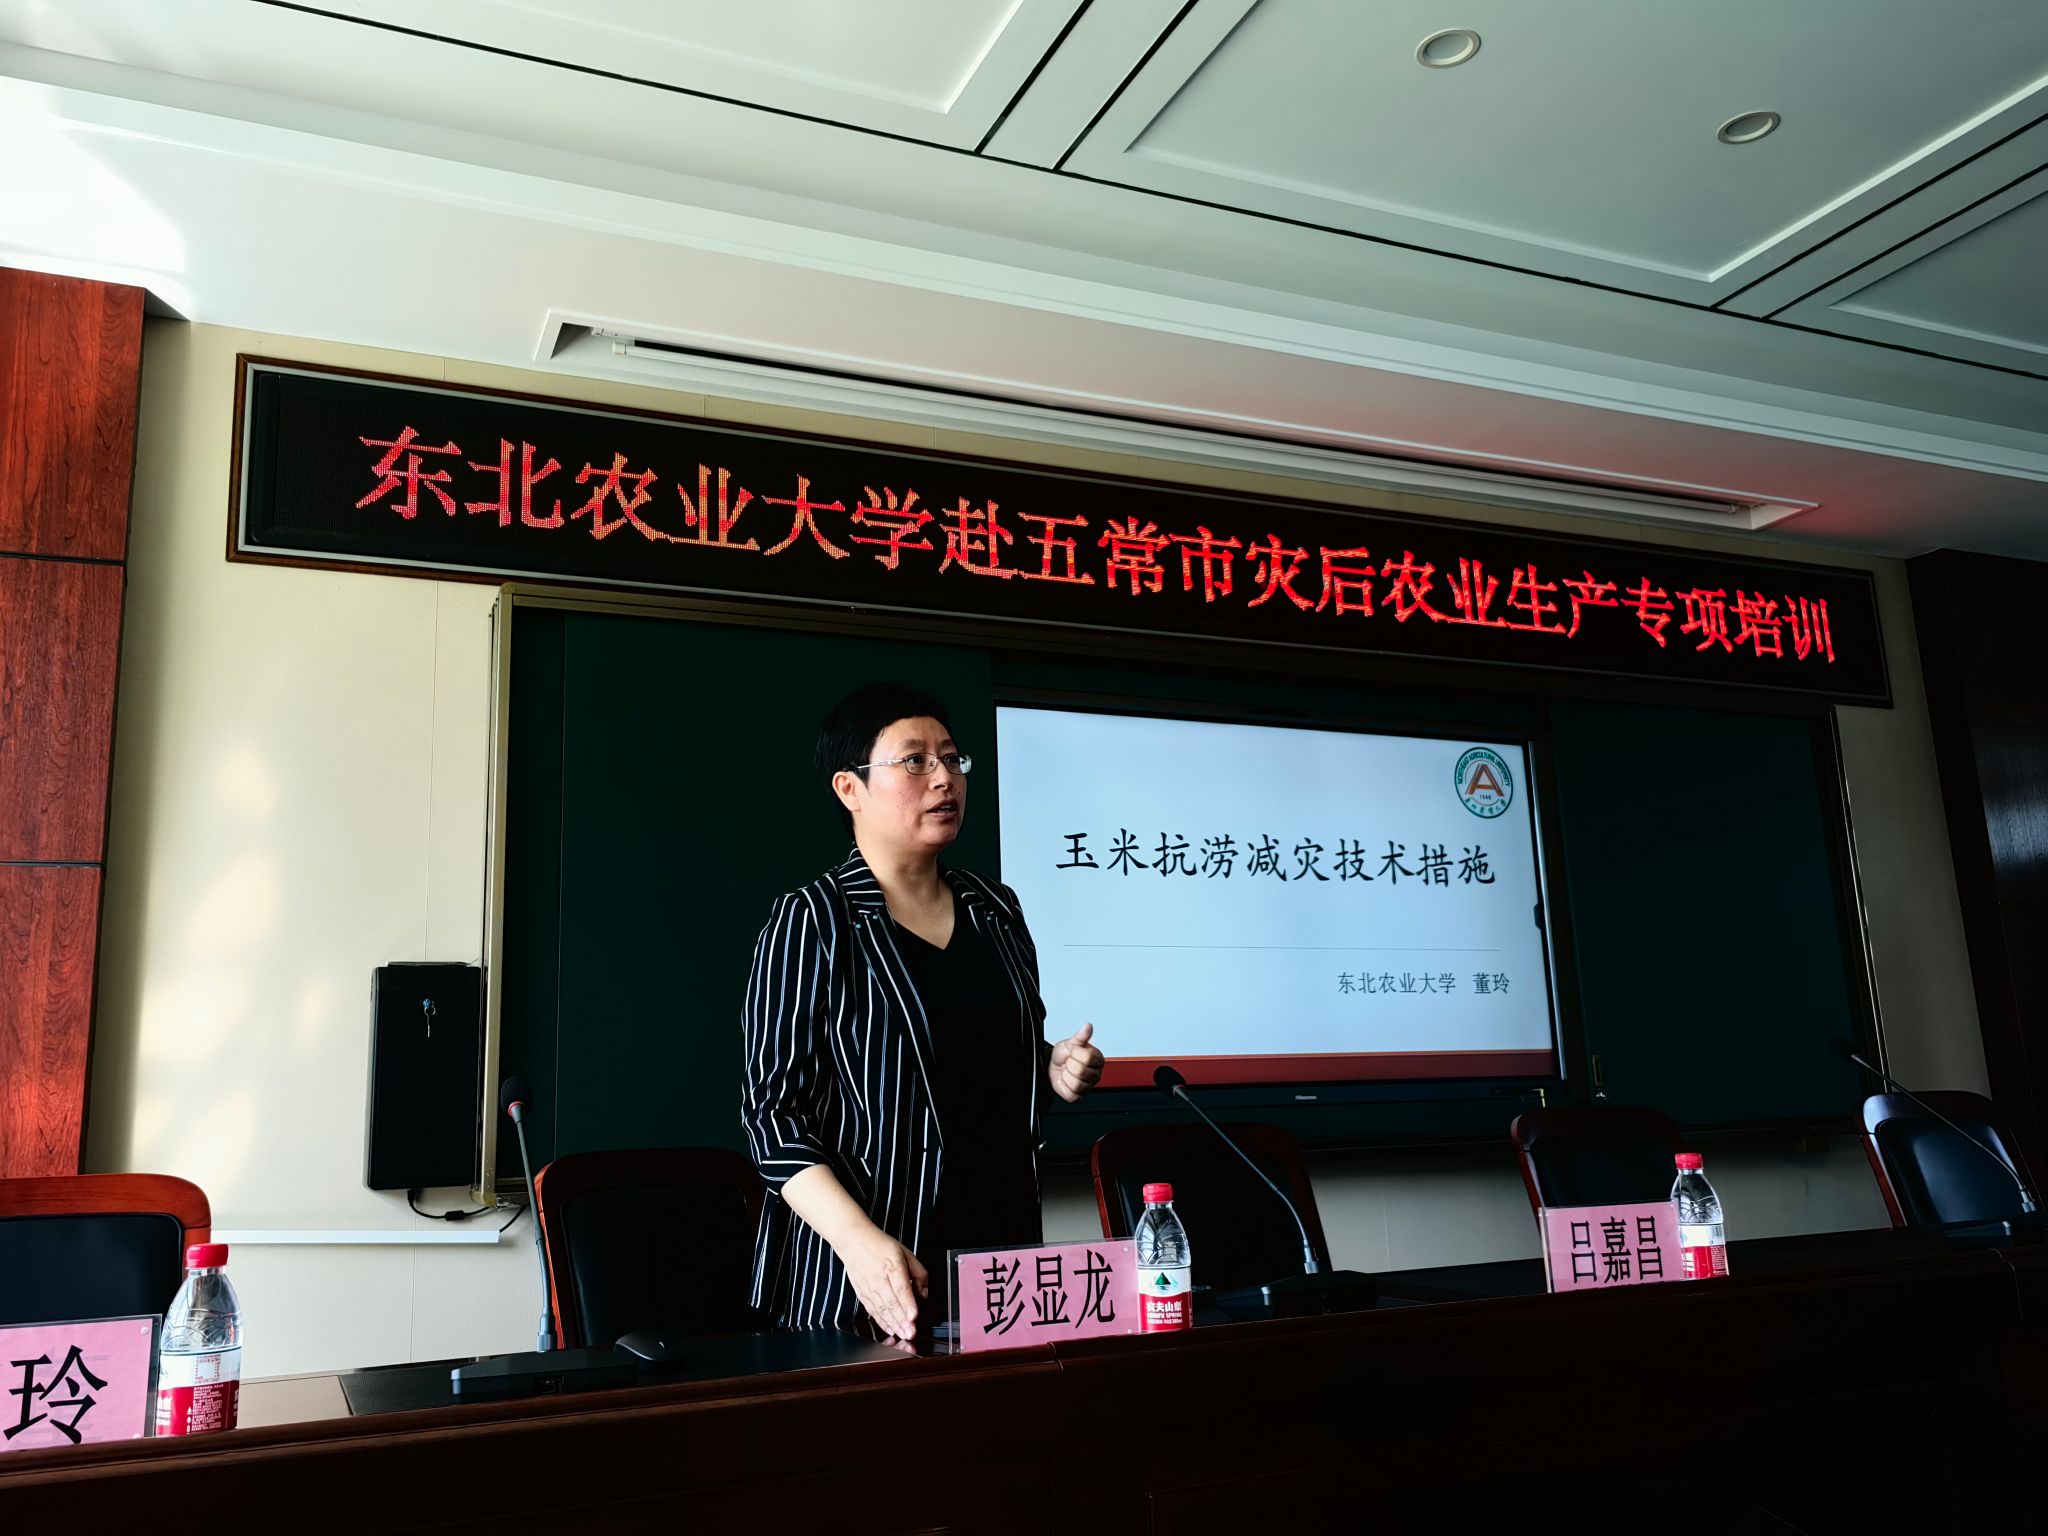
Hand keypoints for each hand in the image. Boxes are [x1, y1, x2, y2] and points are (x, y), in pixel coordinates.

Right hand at [840, 1225, 927, 1340]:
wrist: (854, 1241)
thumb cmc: (880, 1245)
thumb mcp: (906, 1252)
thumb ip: (919, 1272)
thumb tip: (924, 1293)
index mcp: (893, 1266)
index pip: (901, 1288)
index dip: (908, 1303)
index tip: (914, 1316)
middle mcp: (880, 1279)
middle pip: (891, 1302)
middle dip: (902, 1320)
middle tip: (911, 1332)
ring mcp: (869, 1287)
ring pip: (882, 1309)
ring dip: (893, 1324)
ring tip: (903, 1334)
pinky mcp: (862, 1294)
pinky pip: (873, 1310)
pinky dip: (881, 1322)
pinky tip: (890, 1329)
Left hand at [1048, 1022, 1104, 1103]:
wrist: (1053, 1065)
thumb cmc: (1064, 1054)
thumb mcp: (1070, 1042)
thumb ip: (1080, 1036)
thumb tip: (1088, 1026)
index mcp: (1098, 1059)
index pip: (1088, 1057)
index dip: (1075, 1053)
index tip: (1072, 1052)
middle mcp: (1096, 1074)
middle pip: (1081, 1071)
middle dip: (1069, 1065)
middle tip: (1068, 1062)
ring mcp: (1089, 1086)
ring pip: (1076, 1084)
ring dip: (1066, 1076)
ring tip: (1067, 1071)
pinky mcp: (1079, 1096)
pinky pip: (1071, 1094)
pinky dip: (1063, 1086)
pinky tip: (1064, 1080)